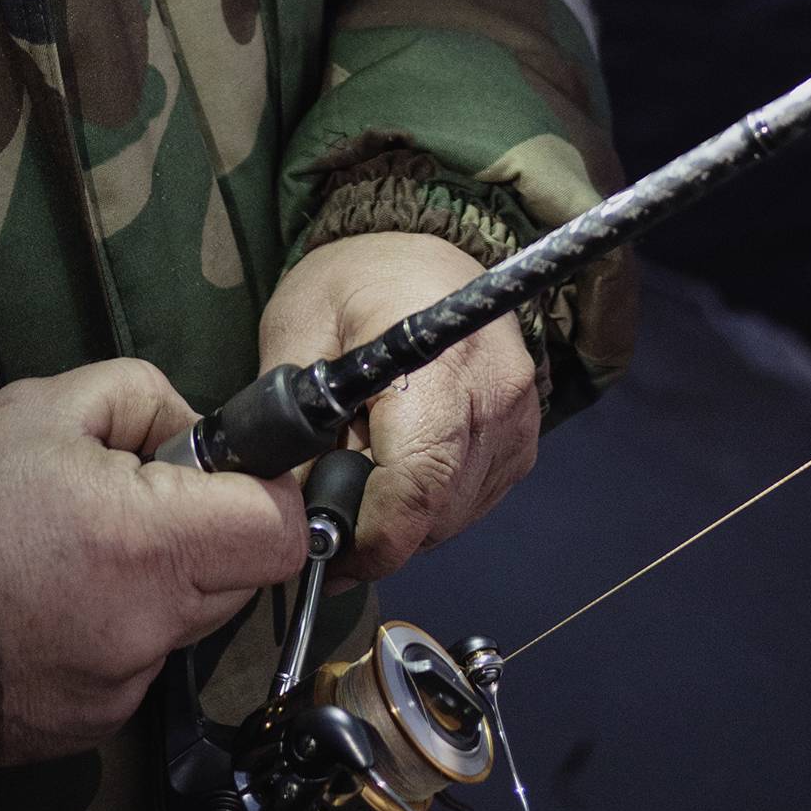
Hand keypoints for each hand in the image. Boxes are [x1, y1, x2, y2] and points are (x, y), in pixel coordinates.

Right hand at [0, 359, 305, 764]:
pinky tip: (47, 605)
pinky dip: (110, 635)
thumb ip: (149, 400)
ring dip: (156, 589)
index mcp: (151, 544)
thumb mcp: (50, 404)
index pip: (280, 532)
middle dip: (206, 536)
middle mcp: (148, 630)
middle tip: (128, 502)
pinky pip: (133, 669)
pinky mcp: (86, 729)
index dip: (264, 493)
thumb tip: (199, 436)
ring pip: (184, 627)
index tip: (229, 474)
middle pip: (238, 580)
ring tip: (71, 554)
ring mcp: (118, 690)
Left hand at [258, 232, 538, 579]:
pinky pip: (476, 499)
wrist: (419, 252)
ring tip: (361, 480)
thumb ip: (291, 423)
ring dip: (407, 521)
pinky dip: (434, 505)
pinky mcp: (523, 435)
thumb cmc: (352, 280)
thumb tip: (287, 513)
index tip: (327, 557)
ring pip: (458, 515)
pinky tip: (399, 471)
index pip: (419, 484)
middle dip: (379, 531)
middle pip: (439, 510)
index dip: (372, 539)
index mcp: (438, 361)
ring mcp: (518, 416)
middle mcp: (495, 393)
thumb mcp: (297, 334)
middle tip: (327, 518)